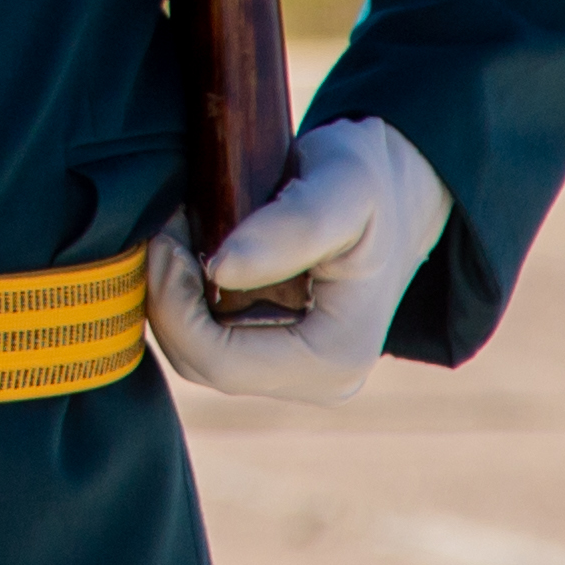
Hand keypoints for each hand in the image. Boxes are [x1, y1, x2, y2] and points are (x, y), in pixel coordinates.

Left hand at [145, 117, 447, 403]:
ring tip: (186, 233)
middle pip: (202, 363)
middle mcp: (319, 382)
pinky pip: (211, 340)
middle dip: (170, 298)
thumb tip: (220, 268)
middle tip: (170, 228)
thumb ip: (291, 227)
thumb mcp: (343, 185)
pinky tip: (200, 251)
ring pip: (200, 353)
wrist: (398, 190)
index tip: (167, 238)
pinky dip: (191, 298)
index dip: (175, 304)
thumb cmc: (372, 182)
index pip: (219, 362)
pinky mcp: (279, 354)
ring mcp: (298, 373)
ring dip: (177, 297)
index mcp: (335, 358)